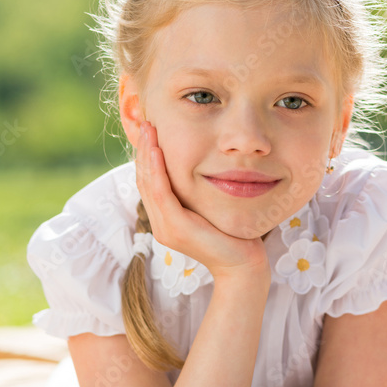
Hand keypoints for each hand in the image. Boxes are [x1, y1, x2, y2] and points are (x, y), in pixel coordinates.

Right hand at [136, 121, 269, 282]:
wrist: (243, 264)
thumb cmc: (232, 234)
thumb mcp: (209, 207)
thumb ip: (197, 192)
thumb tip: (200, 165)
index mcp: (165, 219)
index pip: (149, 182)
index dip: (146, 155)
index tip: (150, 130)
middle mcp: (160, 224)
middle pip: (143, 179)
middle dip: (142, 149)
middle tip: (145, 122)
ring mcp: (166, 228)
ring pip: (148, 183)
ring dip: (146, 153)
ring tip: (148, 129)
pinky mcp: (176, 228)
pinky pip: (161, 193)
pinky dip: (157, 169)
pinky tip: (157, 150)